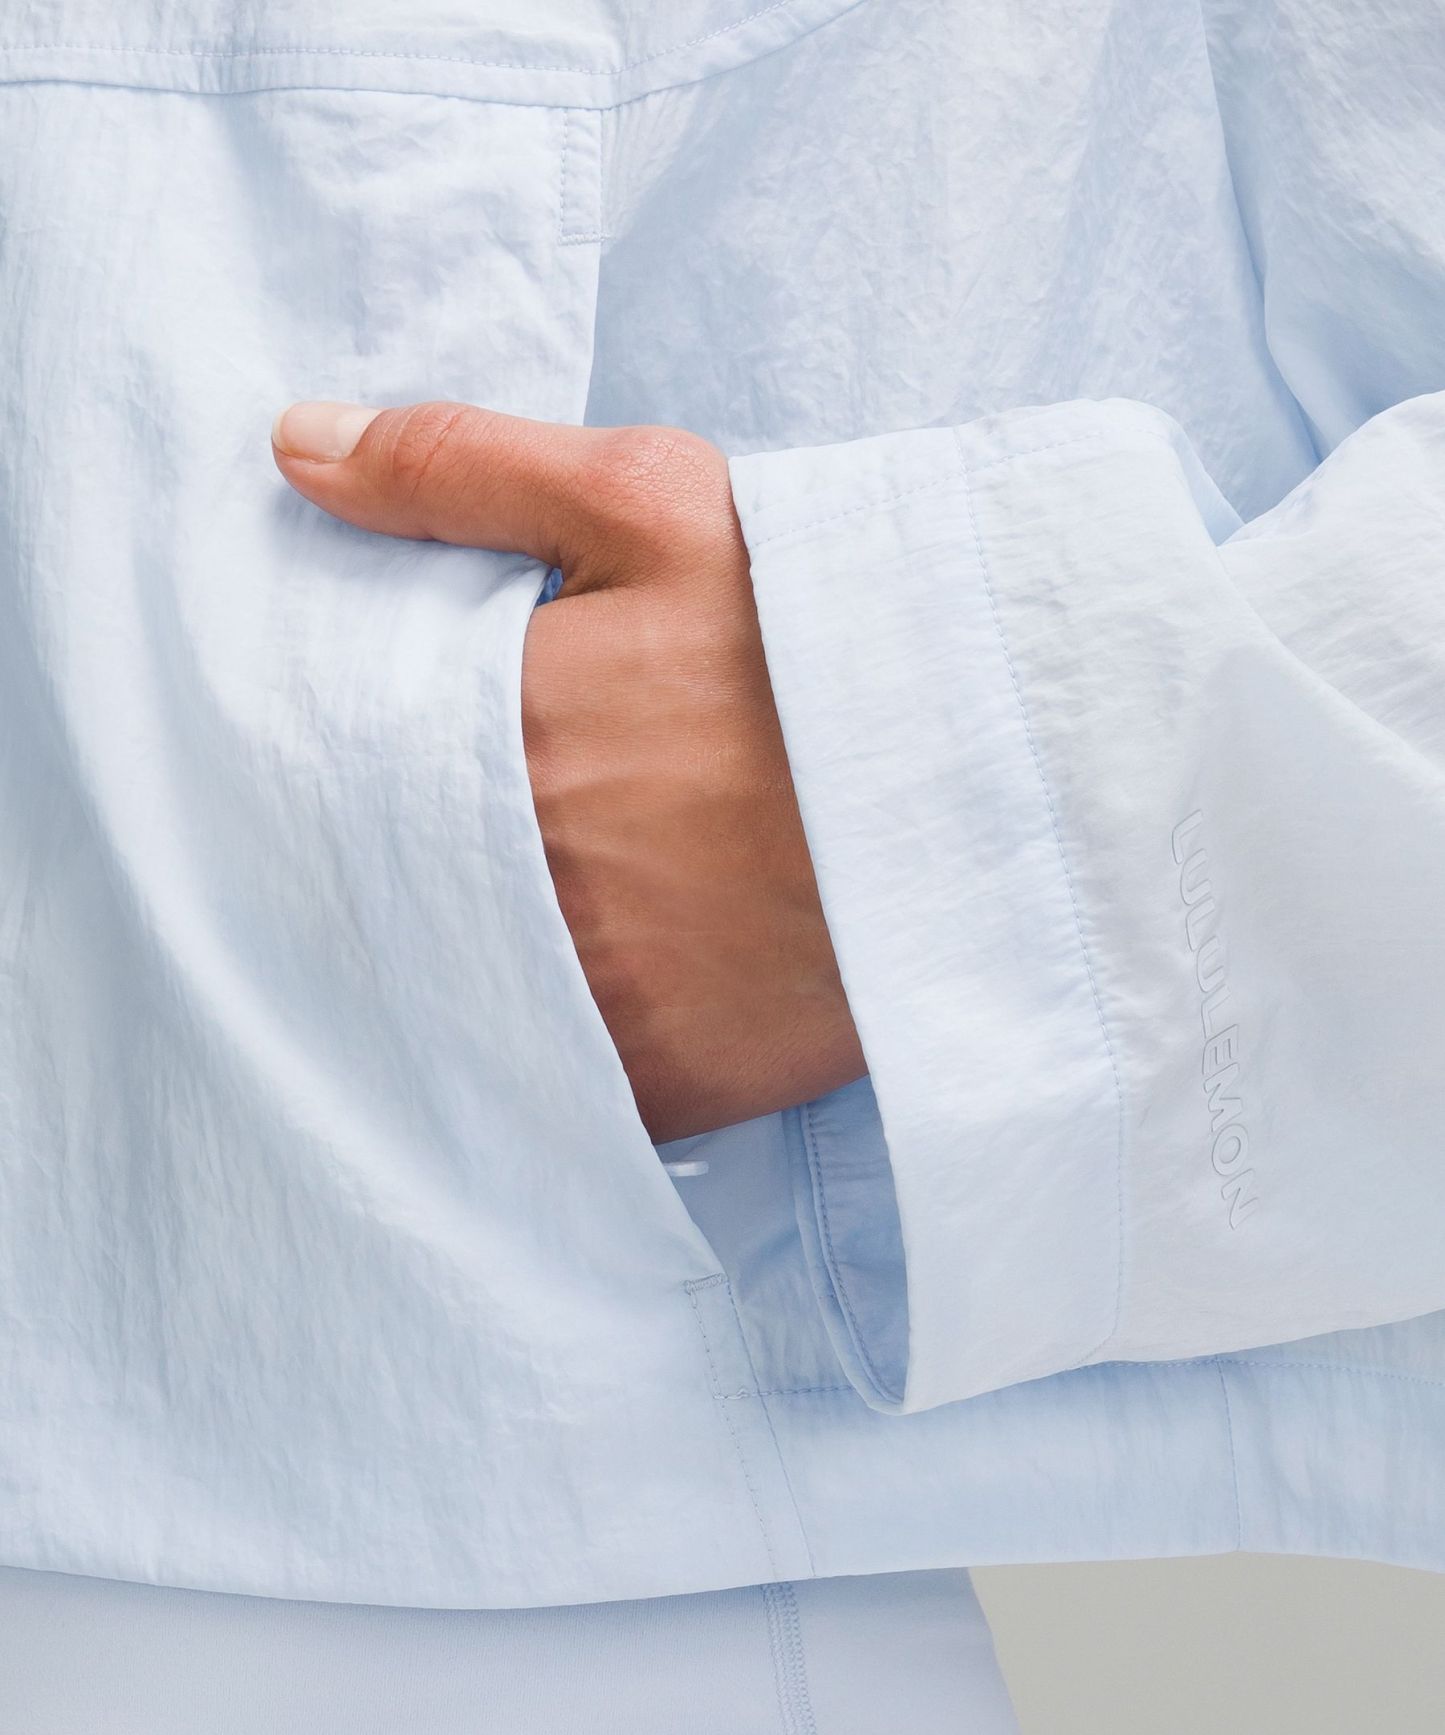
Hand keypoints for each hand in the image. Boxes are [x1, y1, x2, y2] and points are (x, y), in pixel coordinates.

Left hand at [272, 400, 866, 1141]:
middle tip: (498, 824)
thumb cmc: (826, 634)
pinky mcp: (656, 1084)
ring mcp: (583, 995)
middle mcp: (513, 879)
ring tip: (553, 905)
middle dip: (415, 853)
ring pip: (465, 985)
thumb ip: (460, 469)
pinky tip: (599, 987)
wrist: (1001, 786)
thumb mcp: (652, 504)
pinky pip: (553, 1080)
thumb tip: (296, 447)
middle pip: (401, 877)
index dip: (358, 750)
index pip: (344, 755)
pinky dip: (553, 1044)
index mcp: (492, 735)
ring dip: (474, 953)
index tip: (409, 744)